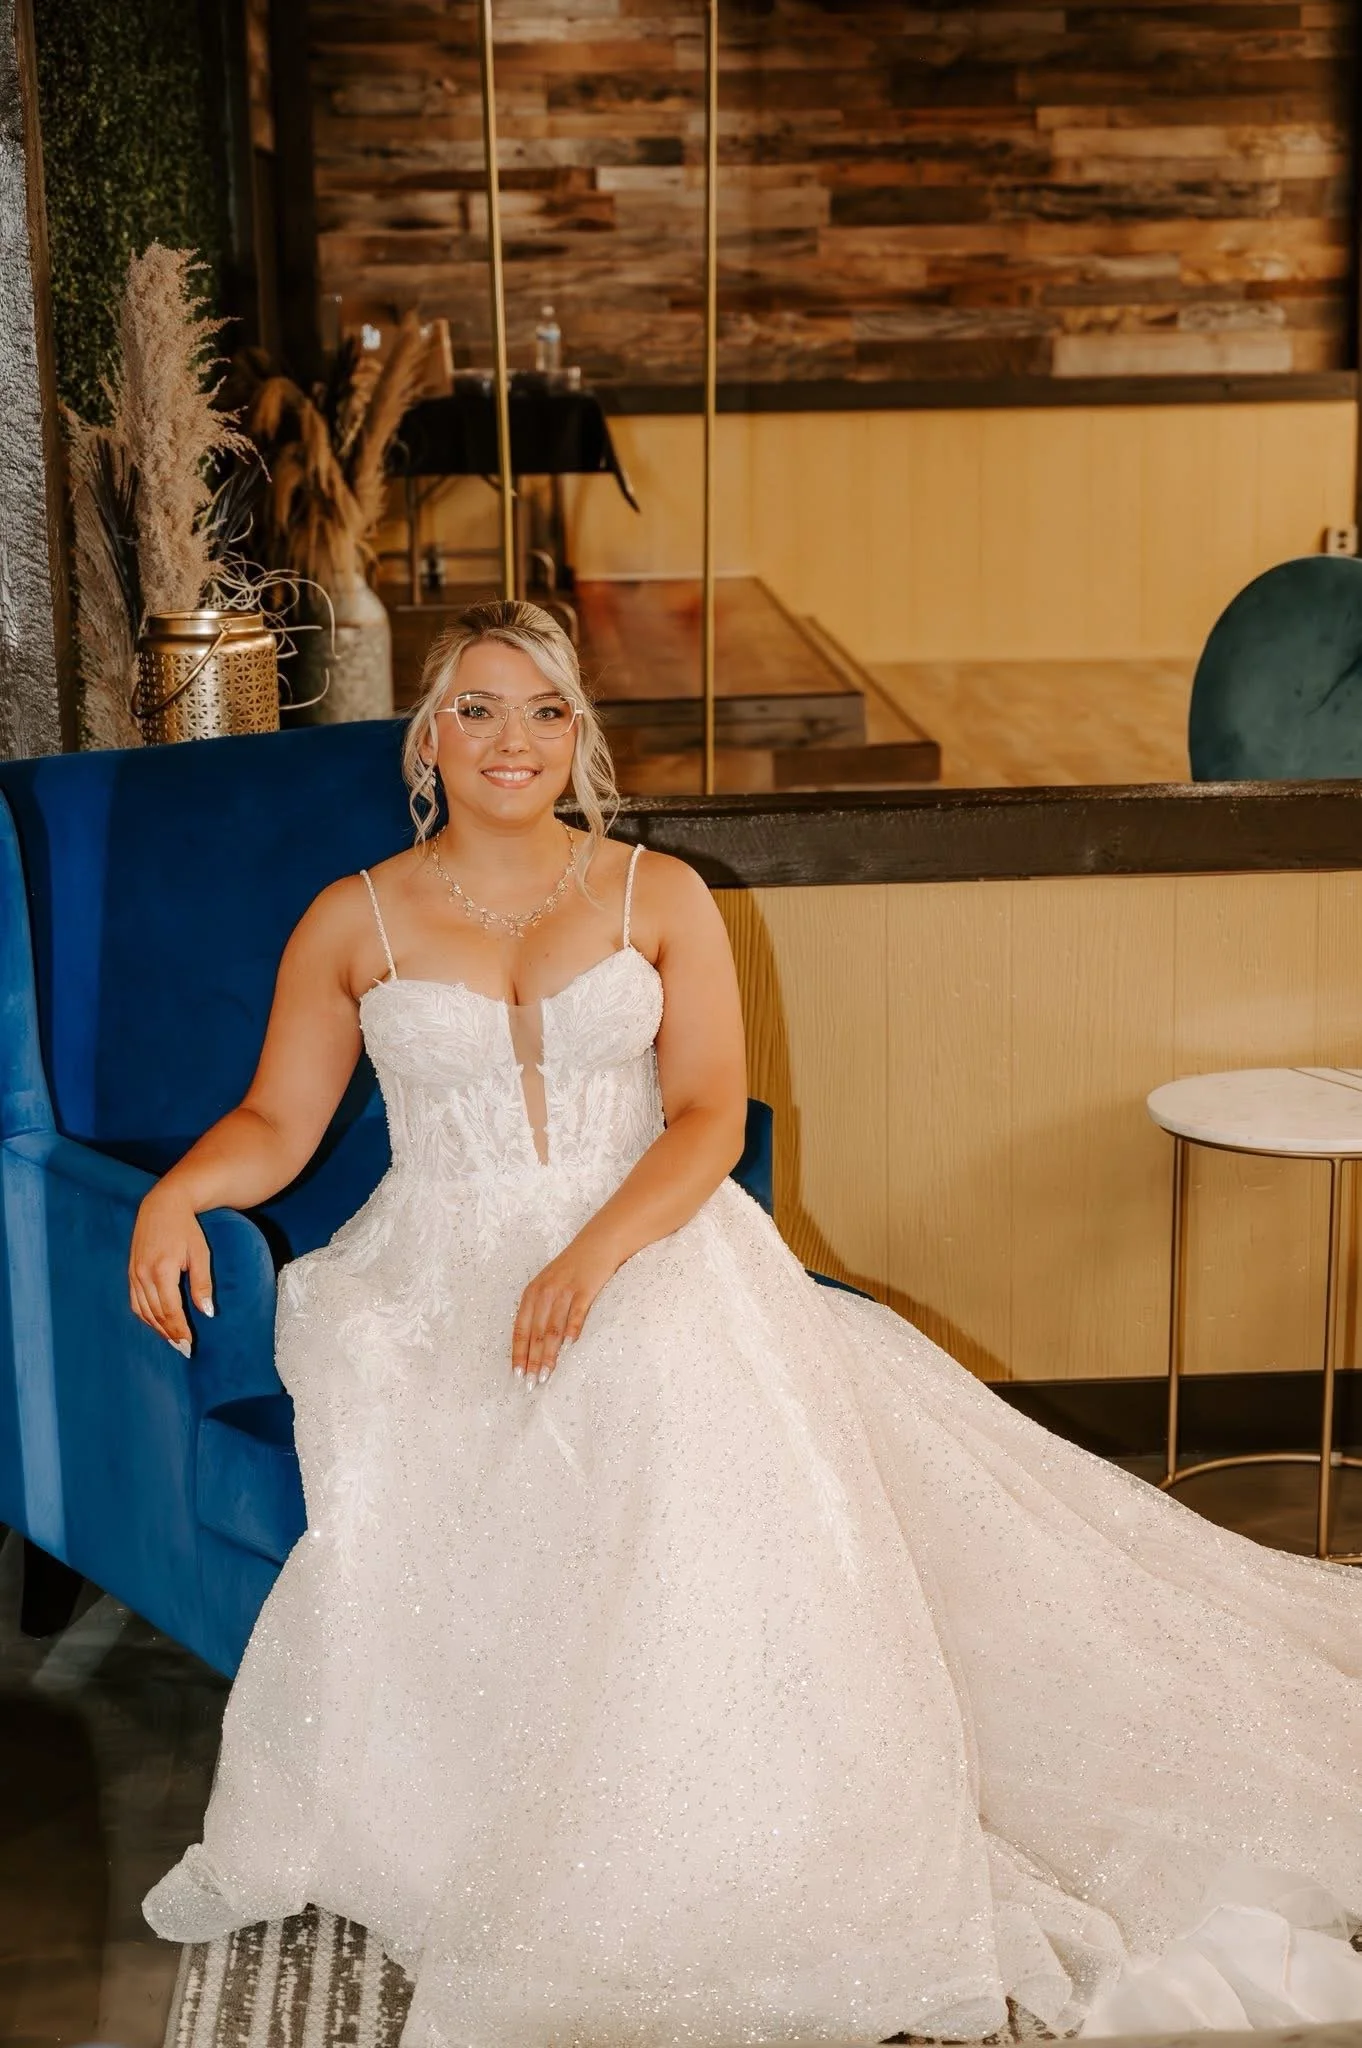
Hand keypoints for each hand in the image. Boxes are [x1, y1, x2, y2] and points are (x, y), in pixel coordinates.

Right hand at [129, 1184, 213, 1355]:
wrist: (162, 1206)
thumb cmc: (186, 1229)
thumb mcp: (201, 1253)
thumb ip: (202, 1284)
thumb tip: (207, 1313)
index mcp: (162, 1270)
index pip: (170, 1310)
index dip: (180, 1330)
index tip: (190, 1345)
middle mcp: (143, 1274)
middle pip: (156, 1314)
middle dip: (170, 1334)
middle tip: (184, 1349)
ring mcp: (134, 1274)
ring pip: (143, 1311)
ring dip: (157, 1329)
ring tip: (173, 1340)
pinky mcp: (130, 1272)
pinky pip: (135, 1302)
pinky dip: (146, 1317)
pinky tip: (157, 1324)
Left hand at [511, 1235, 616, 1383]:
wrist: (598, 1243)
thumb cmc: (572, 1268)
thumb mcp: (549, 1284)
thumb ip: (540, 1310)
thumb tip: (533, 1344)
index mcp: (532, 1293)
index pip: (520, 1328)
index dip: (518, 1352)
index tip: (517, 1374)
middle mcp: (544, 1292)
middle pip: (535, 1333)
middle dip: (532, 1360)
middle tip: (531, 1383)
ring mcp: (564, 1290)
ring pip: (553, 1329)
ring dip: (550, 1354)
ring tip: (547, 1374)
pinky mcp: (585, 1288)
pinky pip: (576, 1314)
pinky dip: (572, 1331)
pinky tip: (569, 1348)